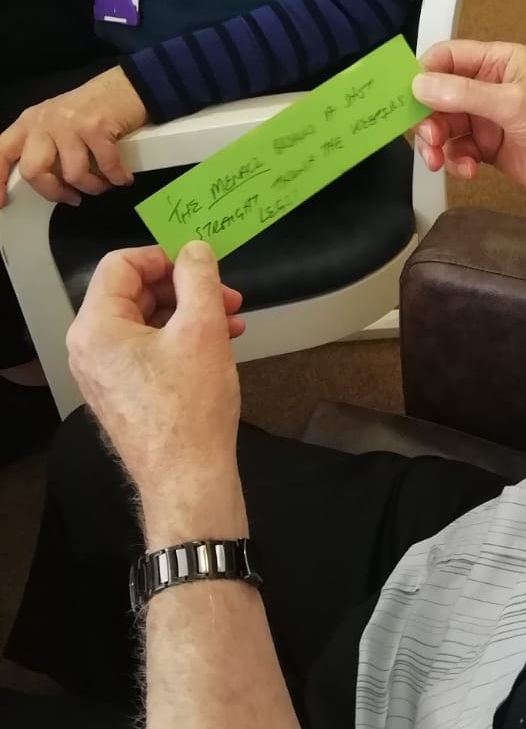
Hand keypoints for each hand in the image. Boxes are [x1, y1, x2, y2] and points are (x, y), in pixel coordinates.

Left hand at [0, 68, 144, 208]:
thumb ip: (46, 149)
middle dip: (55, 192)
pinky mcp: (95, 127)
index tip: (2, 203)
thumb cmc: (93, 110)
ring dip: (93, 187)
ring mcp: (68, 123)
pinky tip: (122, 177)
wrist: (126, 87)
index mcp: (29, 123)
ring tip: (103, 183)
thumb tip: (48, 185)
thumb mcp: (57, 125)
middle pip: (33, 171)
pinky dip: (117, 177)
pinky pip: (105, 167)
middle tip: (72, 197)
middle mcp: (43, 121)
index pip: (0, 153)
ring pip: (72, 174)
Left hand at [68, 243, 246, 544]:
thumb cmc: (191, 409)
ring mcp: (103, 373)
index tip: (201, 264)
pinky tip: (218, 346)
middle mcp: (90, 348)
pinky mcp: (122, 393)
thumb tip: (194, 250)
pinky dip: (181, 340)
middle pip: (134, 293)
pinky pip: (148, 351)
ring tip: (232, 323)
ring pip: (146, 323)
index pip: (121, 265)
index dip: (164, 256)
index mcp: (96, 327)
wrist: (188, 478)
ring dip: (190, 315)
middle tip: (228, 297)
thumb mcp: (202, 330)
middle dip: (185, 289)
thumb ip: (199, 279)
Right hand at [411, 41, 525, 202]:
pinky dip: (455, 161)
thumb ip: (464, 94)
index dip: (423, 76)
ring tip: (441, 162)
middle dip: (428, 119)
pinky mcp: (486, 145)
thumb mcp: (512, 104)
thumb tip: (421, 84)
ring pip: (443, 126)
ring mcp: (485, 117)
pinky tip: (468, 171)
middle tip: (430, 141)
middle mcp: (487, 85)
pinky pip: (456, 150)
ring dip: (438, 145)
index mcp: (497, 61)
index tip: (408, 98)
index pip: (447, 58)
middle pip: (438, 96)